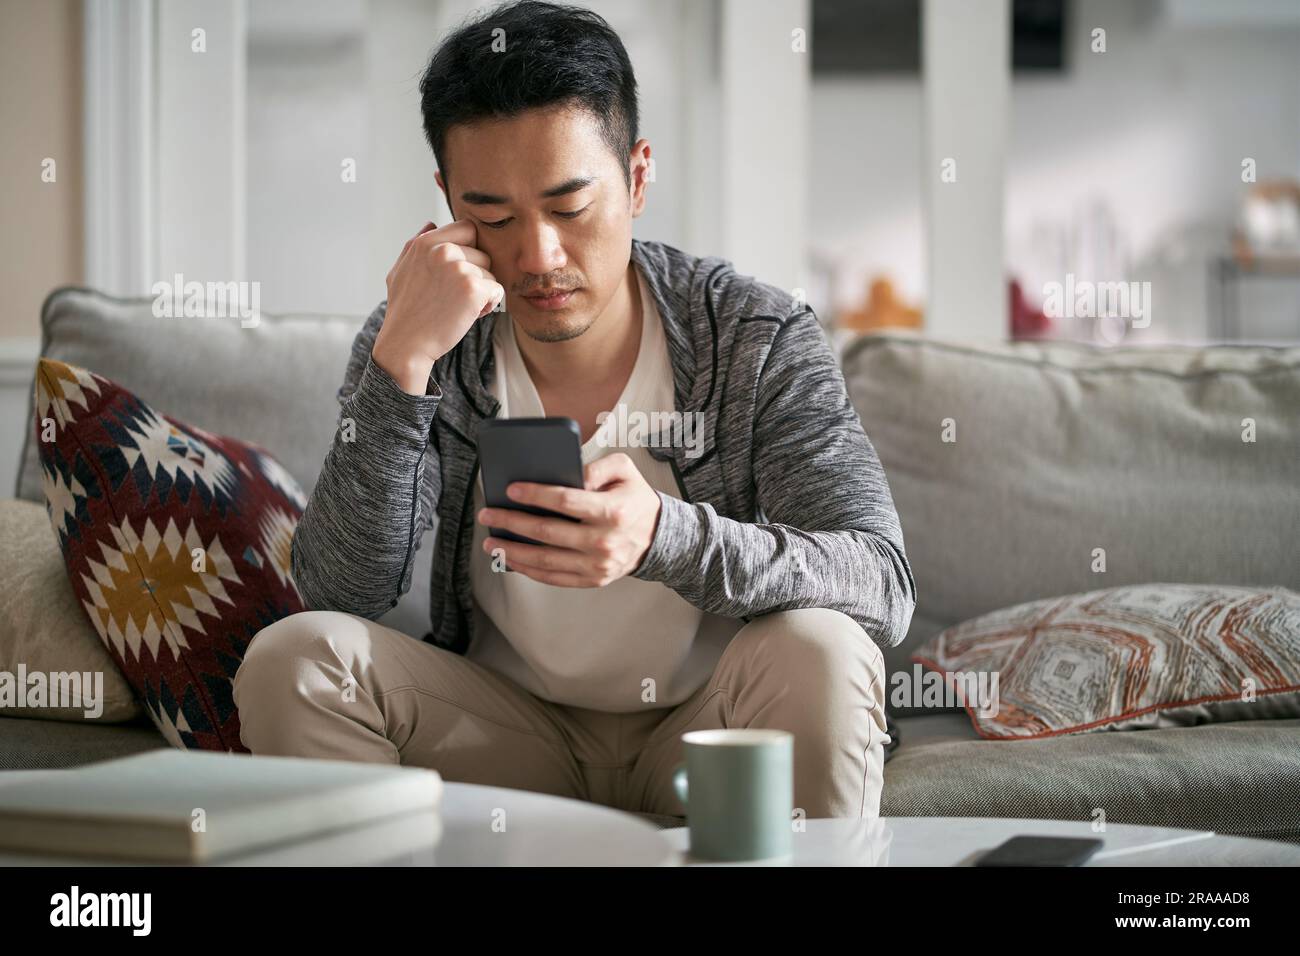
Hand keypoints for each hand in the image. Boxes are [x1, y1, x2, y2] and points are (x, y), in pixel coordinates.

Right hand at [372, 219, 504, 394]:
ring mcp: (459, 268)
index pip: (467, 228)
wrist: (406, 344)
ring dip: (482, 292)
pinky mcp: (473, 289)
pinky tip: (470, 315)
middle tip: (457, 296)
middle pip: (483, 254)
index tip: (461, 270)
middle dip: (477, 274)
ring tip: (459, 307)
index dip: (470, 249)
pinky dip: (489, 305)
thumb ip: (416, 245)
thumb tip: (431, 224)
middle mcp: (442, 250)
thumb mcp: (400, 271)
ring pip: (491, 273)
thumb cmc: (405, 311)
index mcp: (425, 243)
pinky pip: (497, 290)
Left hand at [478, 453, 662, 586]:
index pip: (565, 501)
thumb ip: (597, 466)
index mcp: (612, 511)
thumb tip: (570, 475)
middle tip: (489, 514)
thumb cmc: (635, 499)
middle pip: (547, 533)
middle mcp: (603, 541)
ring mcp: (597, 565)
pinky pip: (554, 578)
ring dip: (513, 551)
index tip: (511, 490)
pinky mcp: (593, 580)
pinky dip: (529, 570)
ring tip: (491, 541)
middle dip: (512, 522)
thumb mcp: (625, 470)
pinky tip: (511, 559)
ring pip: (545, 560)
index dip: (535, 495)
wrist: (659, 537)